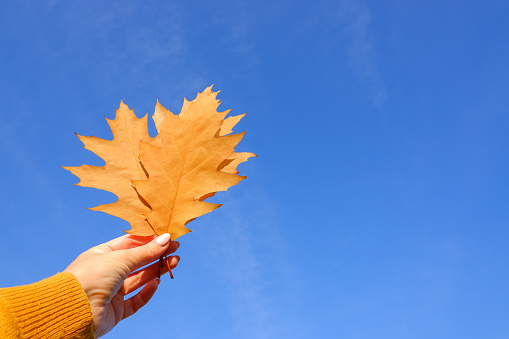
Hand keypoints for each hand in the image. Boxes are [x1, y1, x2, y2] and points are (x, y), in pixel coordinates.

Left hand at [64, 233, 179, 337]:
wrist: (74, 310)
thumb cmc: (91, 276)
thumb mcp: (121, 258)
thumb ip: (146, 251)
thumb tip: (166, 239)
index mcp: (102, 255)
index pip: (130, 243)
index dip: (149, 240)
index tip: (167, 236)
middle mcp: (107, 272)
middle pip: (137, 261)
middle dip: (156, 255)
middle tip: (176, 249)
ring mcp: (112, 291)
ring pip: (139, 279)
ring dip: (156, 270)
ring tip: (174, 262)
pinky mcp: (116, 310)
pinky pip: (136, 300)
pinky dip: (147, 292)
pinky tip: (157, 282)